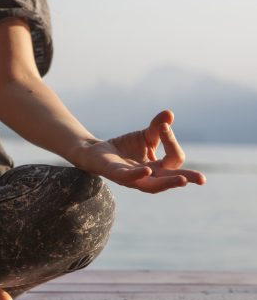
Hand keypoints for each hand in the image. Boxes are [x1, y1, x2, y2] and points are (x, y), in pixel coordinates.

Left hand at [78, 110, 205, 192]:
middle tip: (202, 179)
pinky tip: (147, 170)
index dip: (172, 141)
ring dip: (168, 183)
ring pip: (153, 185)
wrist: (98, 152)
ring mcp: (134, 179)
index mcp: (158, 168)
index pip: (174, 158)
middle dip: (187, 178)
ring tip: (183, 180)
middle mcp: (149, 176)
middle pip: (171, 178)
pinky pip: (130, 178)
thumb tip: (169, 114)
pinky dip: (139, 175)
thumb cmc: (125, 147)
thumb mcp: (145, 135)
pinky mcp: (117, 175)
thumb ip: (158, 127)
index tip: (164, 125)